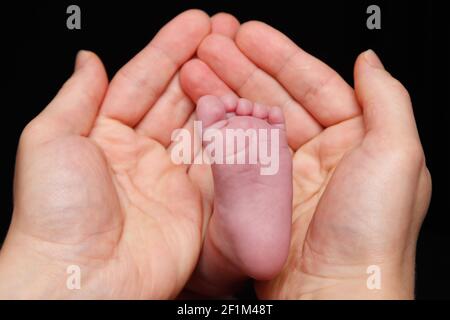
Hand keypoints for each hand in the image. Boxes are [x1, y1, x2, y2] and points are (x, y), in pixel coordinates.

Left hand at [0, 10, 211, 298]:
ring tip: (239, 62)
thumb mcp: (50, 140)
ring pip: (200, 126)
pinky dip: (232, 136)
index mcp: (103, 136)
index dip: (168, 50)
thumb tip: (88, 59)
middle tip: (226, 33)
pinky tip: (245, 108)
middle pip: (175, 99)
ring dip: (219, 94)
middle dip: (201, 65)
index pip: (141, 81)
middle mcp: (138, 155)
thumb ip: (76, 96)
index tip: (195, 24)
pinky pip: (217, 163)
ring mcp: (169, 178)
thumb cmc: (55, 213)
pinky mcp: (194, 203)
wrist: (83, 278)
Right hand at [180, 21, 430, 298]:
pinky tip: (203, 110)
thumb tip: (369, 60)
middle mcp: (321, 156)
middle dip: (242, 69)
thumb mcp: (398, 156)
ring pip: (252, 124)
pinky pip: (238, 156)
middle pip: (275, 99)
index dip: (280, 56)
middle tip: (212, 45)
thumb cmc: (372, 234)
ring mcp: (287, 177)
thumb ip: (387, 99)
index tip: (249, 35)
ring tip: (196, 69)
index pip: (313, 84)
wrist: (333, 295)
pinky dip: (219, 131)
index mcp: (356, 141)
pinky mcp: (261, 199)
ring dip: (225, 94)